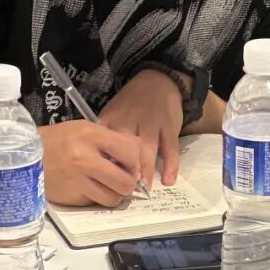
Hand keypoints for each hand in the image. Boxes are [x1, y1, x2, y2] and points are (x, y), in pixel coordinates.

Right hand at [40, 120, 141, 205]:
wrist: (24, 156)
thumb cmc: (58, 141)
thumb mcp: (83, 129)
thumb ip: (110, 141)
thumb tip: (136, 160)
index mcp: (90, 135)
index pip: (130, 151)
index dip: (135, 161)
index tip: (130, 164)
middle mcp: (84, 159)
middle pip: (126, 181)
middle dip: (129, 183)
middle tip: (123, 179)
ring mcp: (77, 181)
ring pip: (113, 198)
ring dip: (115, 195)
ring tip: (108, 186)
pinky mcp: (70, 197)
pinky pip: (95, 203)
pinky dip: (97, 198)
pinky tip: (90, 189)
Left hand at [99, 70, 183, 188]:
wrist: (158, 80)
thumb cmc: (131, 104)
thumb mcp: (112, 114)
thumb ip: (105, 136)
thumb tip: (98, 166)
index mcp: (112, 118)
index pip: (104, 143)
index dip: (104, 163)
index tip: (103, 181)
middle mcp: (131, 120)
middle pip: (125, 148)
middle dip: (125, 169)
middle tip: (124, 189)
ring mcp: (152, 123)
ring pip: (148, 149)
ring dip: (146, 170)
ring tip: (144, 188)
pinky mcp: (169, 126)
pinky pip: (171, 148)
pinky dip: (171, 165)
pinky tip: (169, 181)